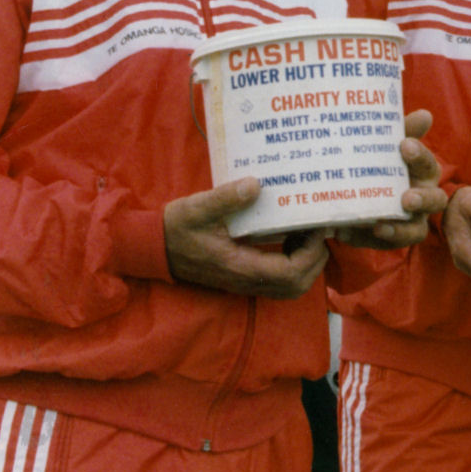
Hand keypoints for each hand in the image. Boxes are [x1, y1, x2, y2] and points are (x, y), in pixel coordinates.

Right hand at [164, 178, 328, 298]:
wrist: (152, 247)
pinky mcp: (243, 278)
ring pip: (289, 287)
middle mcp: (245, 281)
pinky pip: (278, 280)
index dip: (310, 253)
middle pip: (296, 286)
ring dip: (307, 264)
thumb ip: (226, 198)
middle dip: (315, 260)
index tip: (316, 227)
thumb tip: (256, 184)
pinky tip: (291, 237)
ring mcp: (245, 282)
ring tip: (307, 232)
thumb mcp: (198, 208)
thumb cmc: (176, 228)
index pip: (289, 273)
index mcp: (239, 267)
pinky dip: (294, 263)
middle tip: (318, 229)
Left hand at [334, 110, 447, 249]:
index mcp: (423, 172)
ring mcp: (409, 222)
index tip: (404, 145)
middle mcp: (423, 198)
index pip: (429, 164)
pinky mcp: (388, 240)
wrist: (353, 185)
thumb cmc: (379, 161)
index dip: (420, 156)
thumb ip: (400, 130)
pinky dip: (364, 239)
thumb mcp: (384, 144)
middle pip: (435, 201)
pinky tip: (345, 232)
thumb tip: (425, 115)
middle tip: (406, 198)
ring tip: (379, 226)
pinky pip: (381, 244)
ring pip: (415, 231)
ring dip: (400, 230)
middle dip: (422, 200)